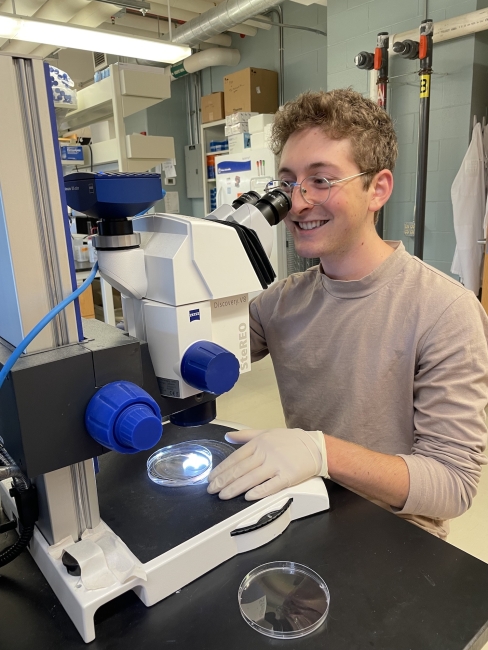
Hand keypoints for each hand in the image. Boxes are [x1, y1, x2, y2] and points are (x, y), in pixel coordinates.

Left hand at [207, 428, 327, 500]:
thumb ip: (246, 435)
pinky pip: (271, 485)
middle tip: (211, 490)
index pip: (235, 457)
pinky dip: (258, 491)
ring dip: (235, 488)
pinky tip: (247, 497)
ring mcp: (277, 465)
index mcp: (259, 443)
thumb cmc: (290, 441)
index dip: (221, 469)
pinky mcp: (288, 476)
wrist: (315, 447)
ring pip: (251, 478)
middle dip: (224, 481)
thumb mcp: (267, 432)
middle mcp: (266, 453)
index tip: (211, 478)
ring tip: (223, 496)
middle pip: (241, 469)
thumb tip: (228, 436)